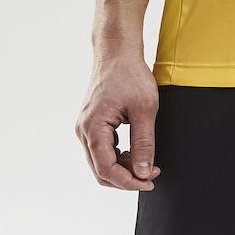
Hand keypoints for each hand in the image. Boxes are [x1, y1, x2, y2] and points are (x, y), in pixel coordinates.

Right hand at [75, 53, 161, 190]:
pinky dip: (117, 156)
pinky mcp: (91, 123)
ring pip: (100, 162)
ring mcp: (85, 127)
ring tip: (146, 163)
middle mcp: (83, 130)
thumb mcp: (145, 108)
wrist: (118, 52)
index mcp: (92, 127)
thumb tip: (142, 171)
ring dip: (122, 168)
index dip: (128, 182)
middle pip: (100, 170)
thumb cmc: (130, 74)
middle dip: (126, 178)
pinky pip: (101, 149)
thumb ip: (143, 142)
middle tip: (151, 174)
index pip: (106, 169)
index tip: (148, 181)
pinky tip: (134, 152)